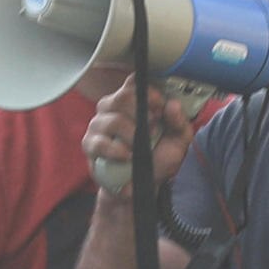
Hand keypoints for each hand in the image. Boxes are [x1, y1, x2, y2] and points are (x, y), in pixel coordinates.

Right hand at [81, 65, 194, 203]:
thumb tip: (172, 104)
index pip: (134, 82)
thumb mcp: (177, 141)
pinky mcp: (90, 144)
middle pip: (122, 97)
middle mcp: (112, 108)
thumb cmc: (158, 158)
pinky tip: (127, 157)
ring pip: (112, 120)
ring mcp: (98, 125)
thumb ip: (178, 122)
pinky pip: (99, 143)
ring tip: (140, 147)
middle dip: (141, 112)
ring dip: (132, 134)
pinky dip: (116, 150)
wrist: (142, 186)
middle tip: (153, 128)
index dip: (148, 92)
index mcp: (132, 100)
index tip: (160, 107)